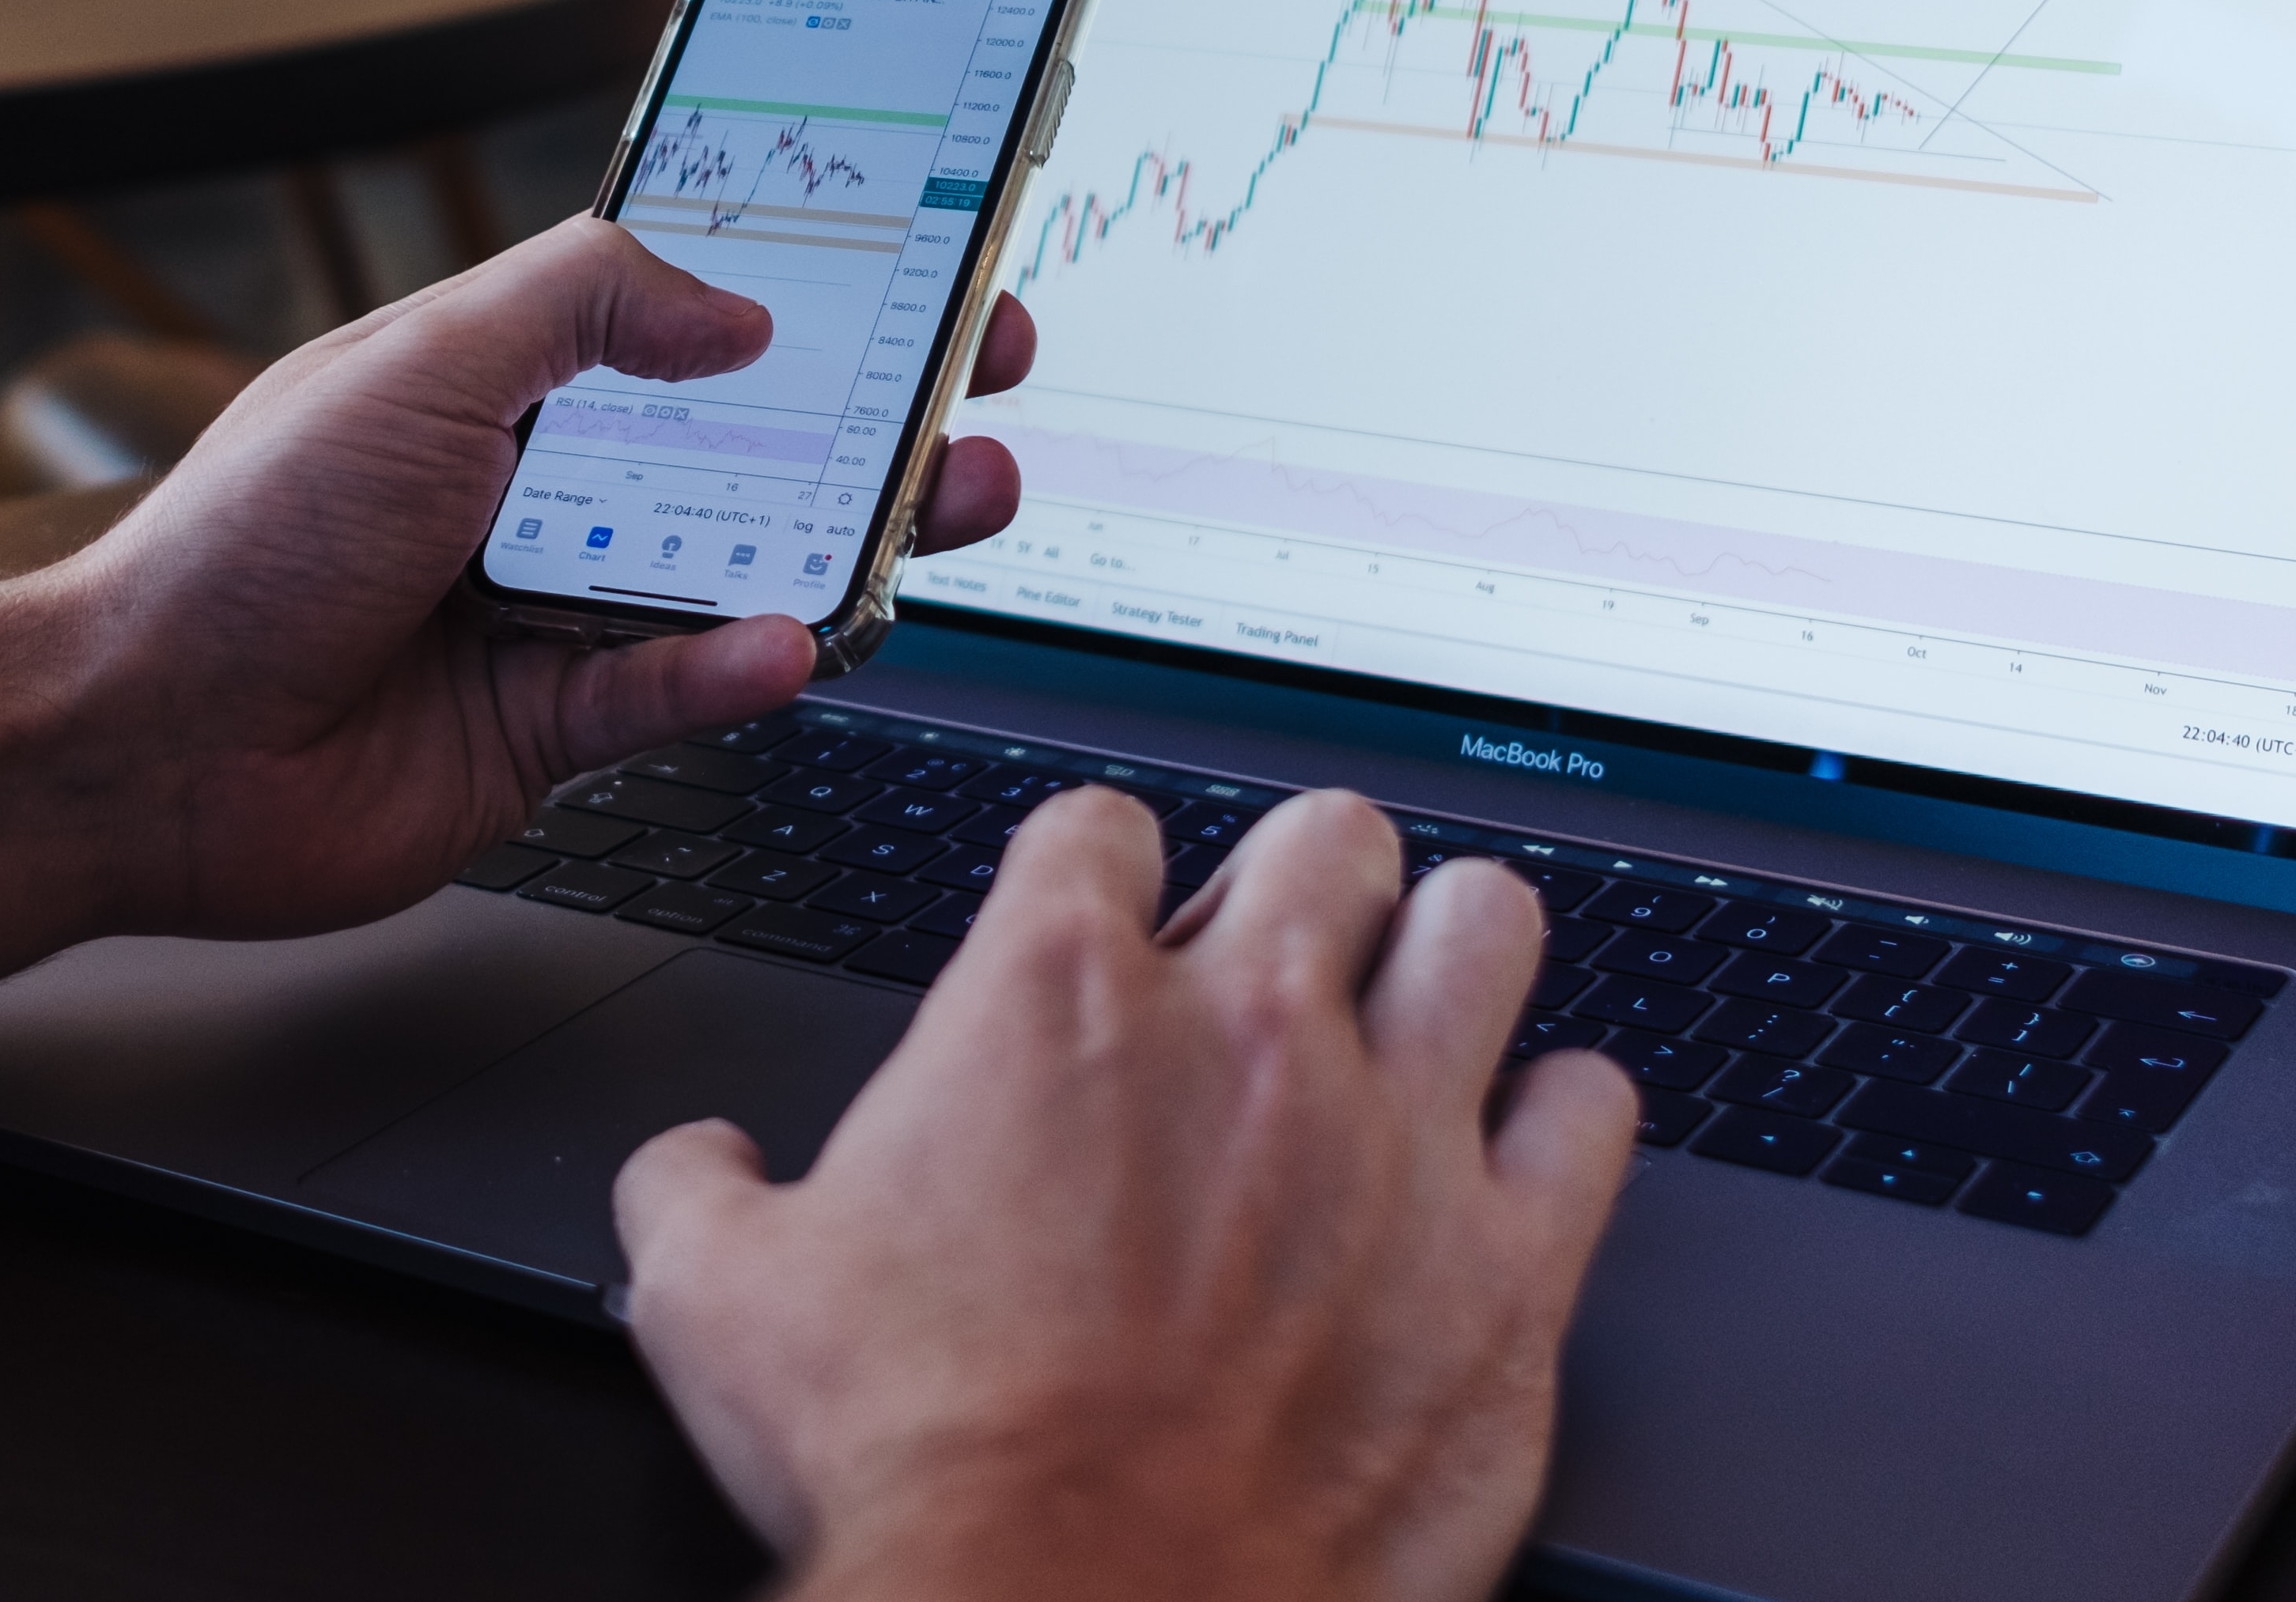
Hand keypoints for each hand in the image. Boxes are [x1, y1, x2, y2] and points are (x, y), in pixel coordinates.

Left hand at [46, 215, 1036, 939]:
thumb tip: (735, 310)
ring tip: (947, 505)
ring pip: (740, 572)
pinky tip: (783, 643)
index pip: (686, 314)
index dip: (807, 291)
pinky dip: (734, 671)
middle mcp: (539, 490)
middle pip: (749, 445)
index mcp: (504, 379)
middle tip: (983, 389)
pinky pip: (676, 696)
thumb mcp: (420, 361)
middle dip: (878, 415)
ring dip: (851, 541)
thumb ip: (584, 303)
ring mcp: (551, 613)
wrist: (140, 743)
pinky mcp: (550, 734)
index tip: (921, 266)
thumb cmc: (243, 542)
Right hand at [612, 789, 1640, 1601]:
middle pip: (1327, 836)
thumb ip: (702, 1192)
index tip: (1103, 928)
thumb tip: (700, 1170)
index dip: (1097, 875)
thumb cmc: (923, 1469)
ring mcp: (1397, 1135)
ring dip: (1450, 957)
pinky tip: (1518, 1155)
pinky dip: (1561, 1119)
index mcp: (1058, 998)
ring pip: (1488, 922)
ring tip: (1420, 1013)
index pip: (1103, 825)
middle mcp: (1247, 1029)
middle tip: (1275, 964)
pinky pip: (1596, 1109)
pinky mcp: (1510, 1265)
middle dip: (1301, 885)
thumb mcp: (720, 1306)